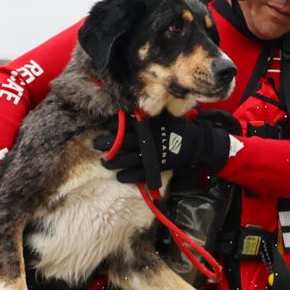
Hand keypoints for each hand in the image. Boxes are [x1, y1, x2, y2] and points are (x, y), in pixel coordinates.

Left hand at [103, 112, 241, 190]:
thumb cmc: (174, 127)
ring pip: (126, 159)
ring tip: (104, 163)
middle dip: (106, 143)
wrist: (193, 144)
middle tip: (96, 144)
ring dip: (113, 162)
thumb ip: (145, 115)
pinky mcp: (155, 167)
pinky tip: (119, 176)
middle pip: (121, 142)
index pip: (126, 125)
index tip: (105, 128)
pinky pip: (138, 174)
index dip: (114, 127)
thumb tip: (125, 112)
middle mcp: (147, 139)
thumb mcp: (161, 116)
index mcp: (147, 125)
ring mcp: (150, 155)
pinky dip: (127, 176)